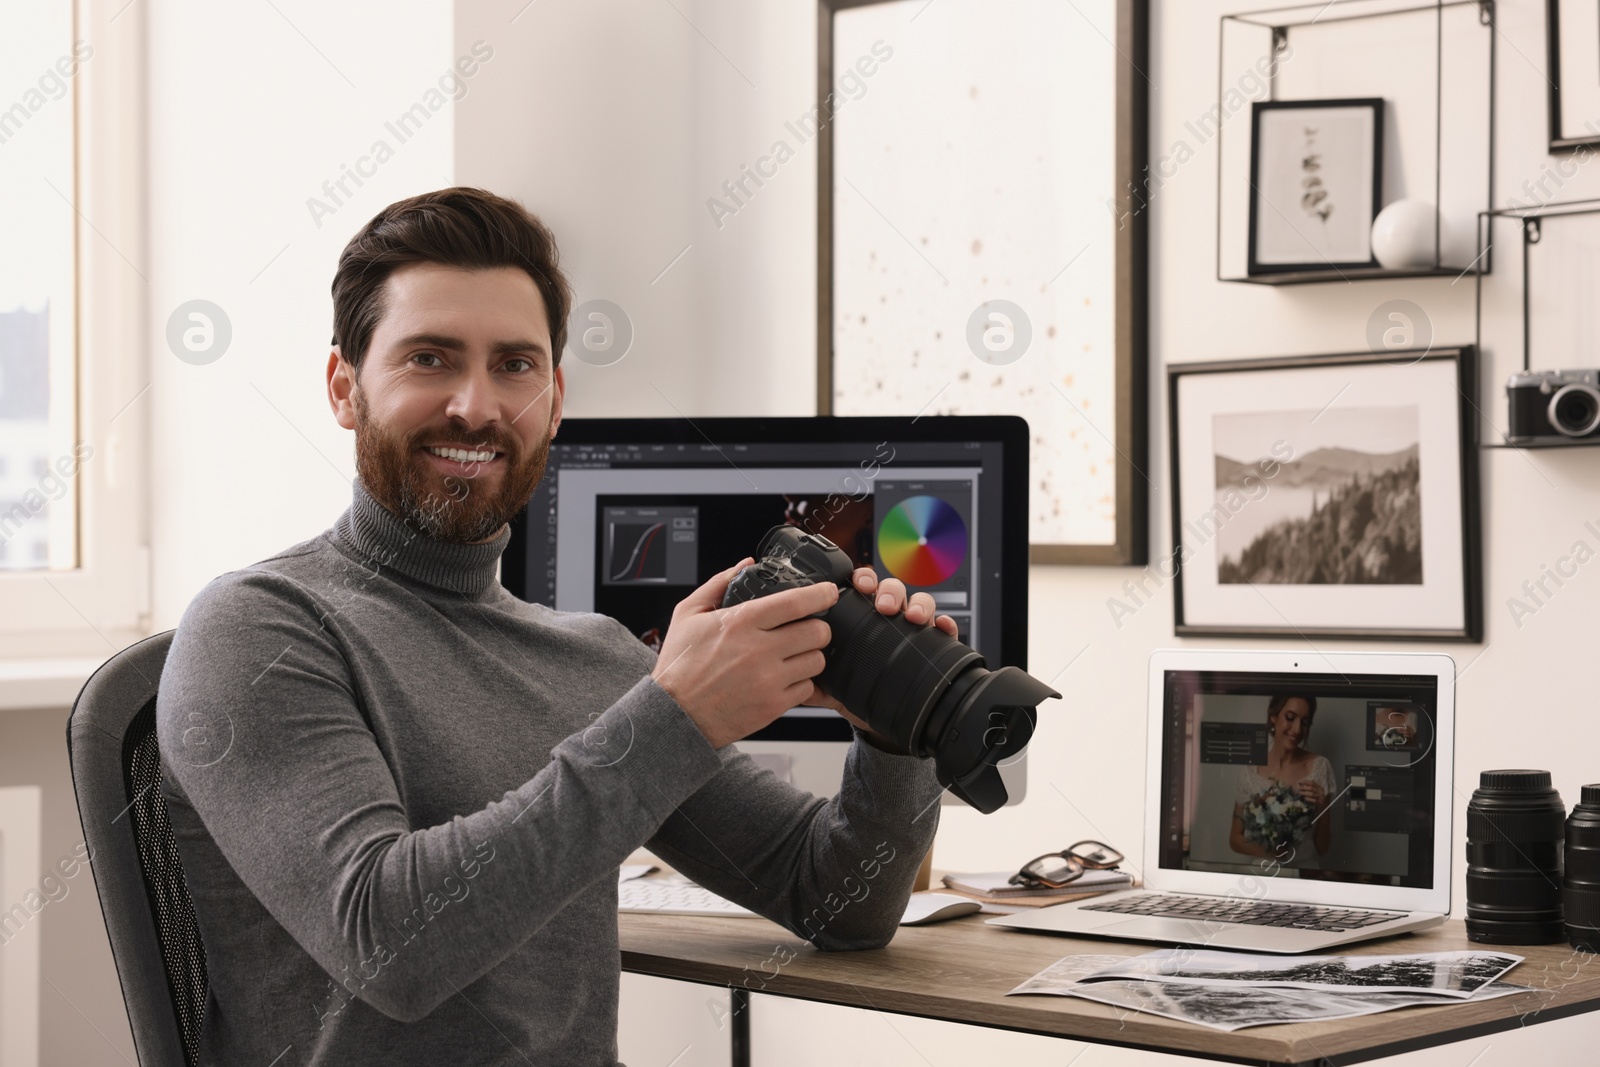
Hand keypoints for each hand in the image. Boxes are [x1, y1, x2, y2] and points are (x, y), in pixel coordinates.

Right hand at [651, 558, 840, 748]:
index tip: (829, 592)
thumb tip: (745, 564)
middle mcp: (758, 650)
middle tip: (808, 627)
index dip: (821, 594)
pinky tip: (784, 677)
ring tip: (794, 655)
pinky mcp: (774, 705)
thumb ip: (718, 583)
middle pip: (817, 631)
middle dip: (818, 626)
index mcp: (740, 622)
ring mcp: (769, 680)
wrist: (676, 715)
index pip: (796, 602)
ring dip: (810, 654)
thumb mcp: (688, 614)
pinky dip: (801, 681)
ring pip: (817, 660)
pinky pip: (808, 688)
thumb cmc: (680, 666)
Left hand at [802, 567, 958, 734]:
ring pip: (920, 603)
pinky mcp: (932, 647)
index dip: (864, 579)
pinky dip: (945, 624)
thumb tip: (797, 681)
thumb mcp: (832, 685)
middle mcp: (889, 619)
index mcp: (863, 618)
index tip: (859, 584)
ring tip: (912, 616)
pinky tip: (941, 626)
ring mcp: (912, 631)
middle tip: (883, 606)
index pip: (864, 588)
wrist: (878, 718)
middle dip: (889, 591)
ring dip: (917, 604)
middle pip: (893, 590)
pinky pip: (943, 630)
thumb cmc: (855, 691)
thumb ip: (814, 681)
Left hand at [1295, 781, 1326, 809]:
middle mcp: (1321, 791)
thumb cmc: (1315, 797)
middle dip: (1304, 788)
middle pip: (1311, 788)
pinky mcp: (1320, 802)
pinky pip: (1313, 800)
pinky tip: (1304, 798)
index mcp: (1319, 787)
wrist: (1321, 806)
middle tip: (1298, 788)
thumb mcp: (1313, 791)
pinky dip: (1308, 799)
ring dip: (1304, 793)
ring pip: (1312, 794)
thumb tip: (1299, 783)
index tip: (1299, 782)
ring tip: (1300, 793)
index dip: (1305, 782)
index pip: (1312, 783)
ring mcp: (1321, 797)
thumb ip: (1308, 787)